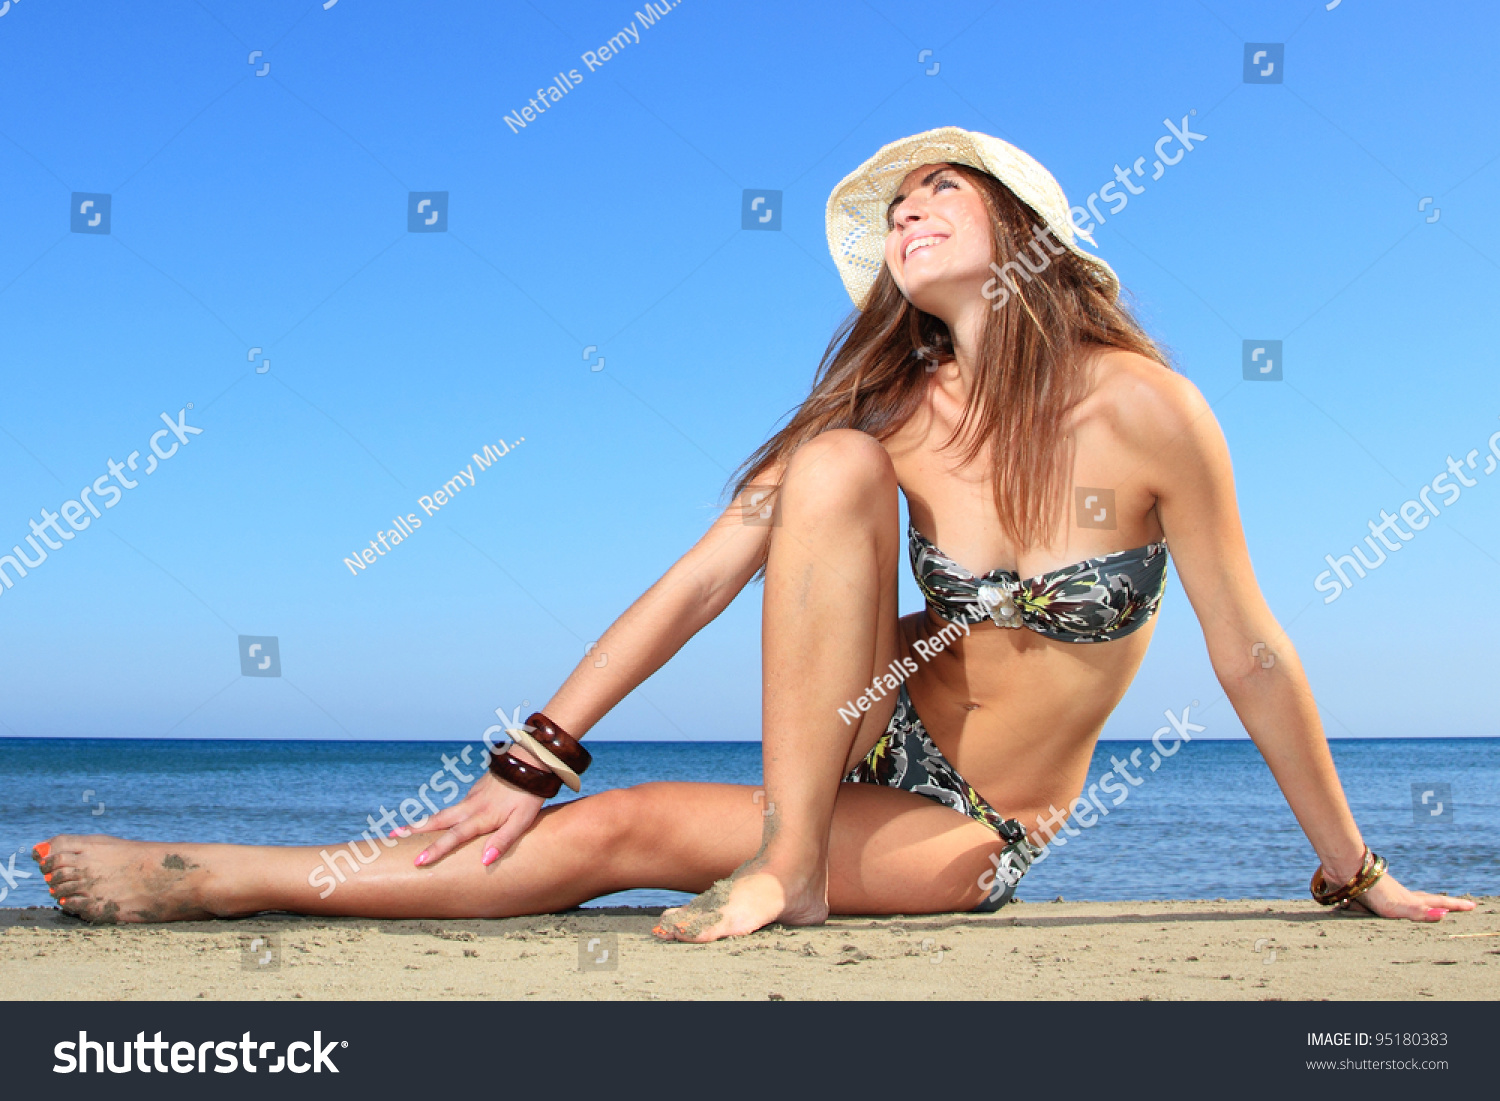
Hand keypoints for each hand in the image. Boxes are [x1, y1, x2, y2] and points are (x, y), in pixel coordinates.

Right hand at [399, 760, 546, 867]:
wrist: (530, 760)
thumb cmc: (528, 795)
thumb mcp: (522, 821)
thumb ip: (503, 840)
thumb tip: (484, 861)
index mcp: (480, 816)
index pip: (454, 837)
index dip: (436, 849)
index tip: (418, 862)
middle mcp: (470, 806)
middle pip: (437, 820)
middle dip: (414, 831)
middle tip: (390, 837)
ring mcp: (471, 797)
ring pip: (443, 812)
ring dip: (423, 823)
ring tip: (404, 831)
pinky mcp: (476, 790)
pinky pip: (454, 807)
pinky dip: (440, 816)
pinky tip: (437, 821)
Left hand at [1342, 871, 1475, 921]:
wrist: (1346, 872)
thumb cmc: (1373, 891)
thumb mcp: (1400, 906)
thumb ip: (1420, 912)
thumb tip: (1444, 915)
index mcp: (1411, 899)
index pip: (1438, 903)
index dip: (1455, 906)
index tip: (1473, 906)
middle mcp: (1401, 895)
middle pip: (1425, 899)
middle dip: (1440, 904)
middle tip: (1453, 906)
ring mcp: (1386, 893)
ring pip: (1405, 899)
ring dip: (1417, 903)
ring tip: (1425, 906)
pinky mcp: (1369, 894)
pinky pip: (1383, 903)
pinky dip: (1391, 907)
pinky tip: (1384, 908)